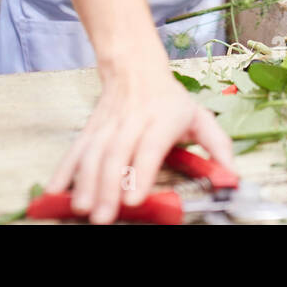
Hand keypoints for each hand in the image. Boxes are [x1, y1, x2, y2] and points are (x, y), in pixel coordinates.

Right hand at [47, 62, 234, 223]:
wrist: (135, 69)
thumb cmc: (169, 100)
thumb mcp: (199, 117)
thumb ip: (218, 147)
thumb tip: (232, 177)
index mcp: (162, 119)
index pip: (148, 147)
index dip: (139, 173)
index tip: (133, 200)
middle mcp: (131, 122)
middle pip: (115, 155)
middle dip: (106, 188)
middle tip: (102, 216)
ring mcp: (107, 125)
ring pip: (92, 154)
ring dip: (84, 182)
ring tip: (80, 208)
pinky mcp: (90, 130)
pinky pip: (74, 150)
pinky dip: (63, 171)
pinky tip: (55, 191)